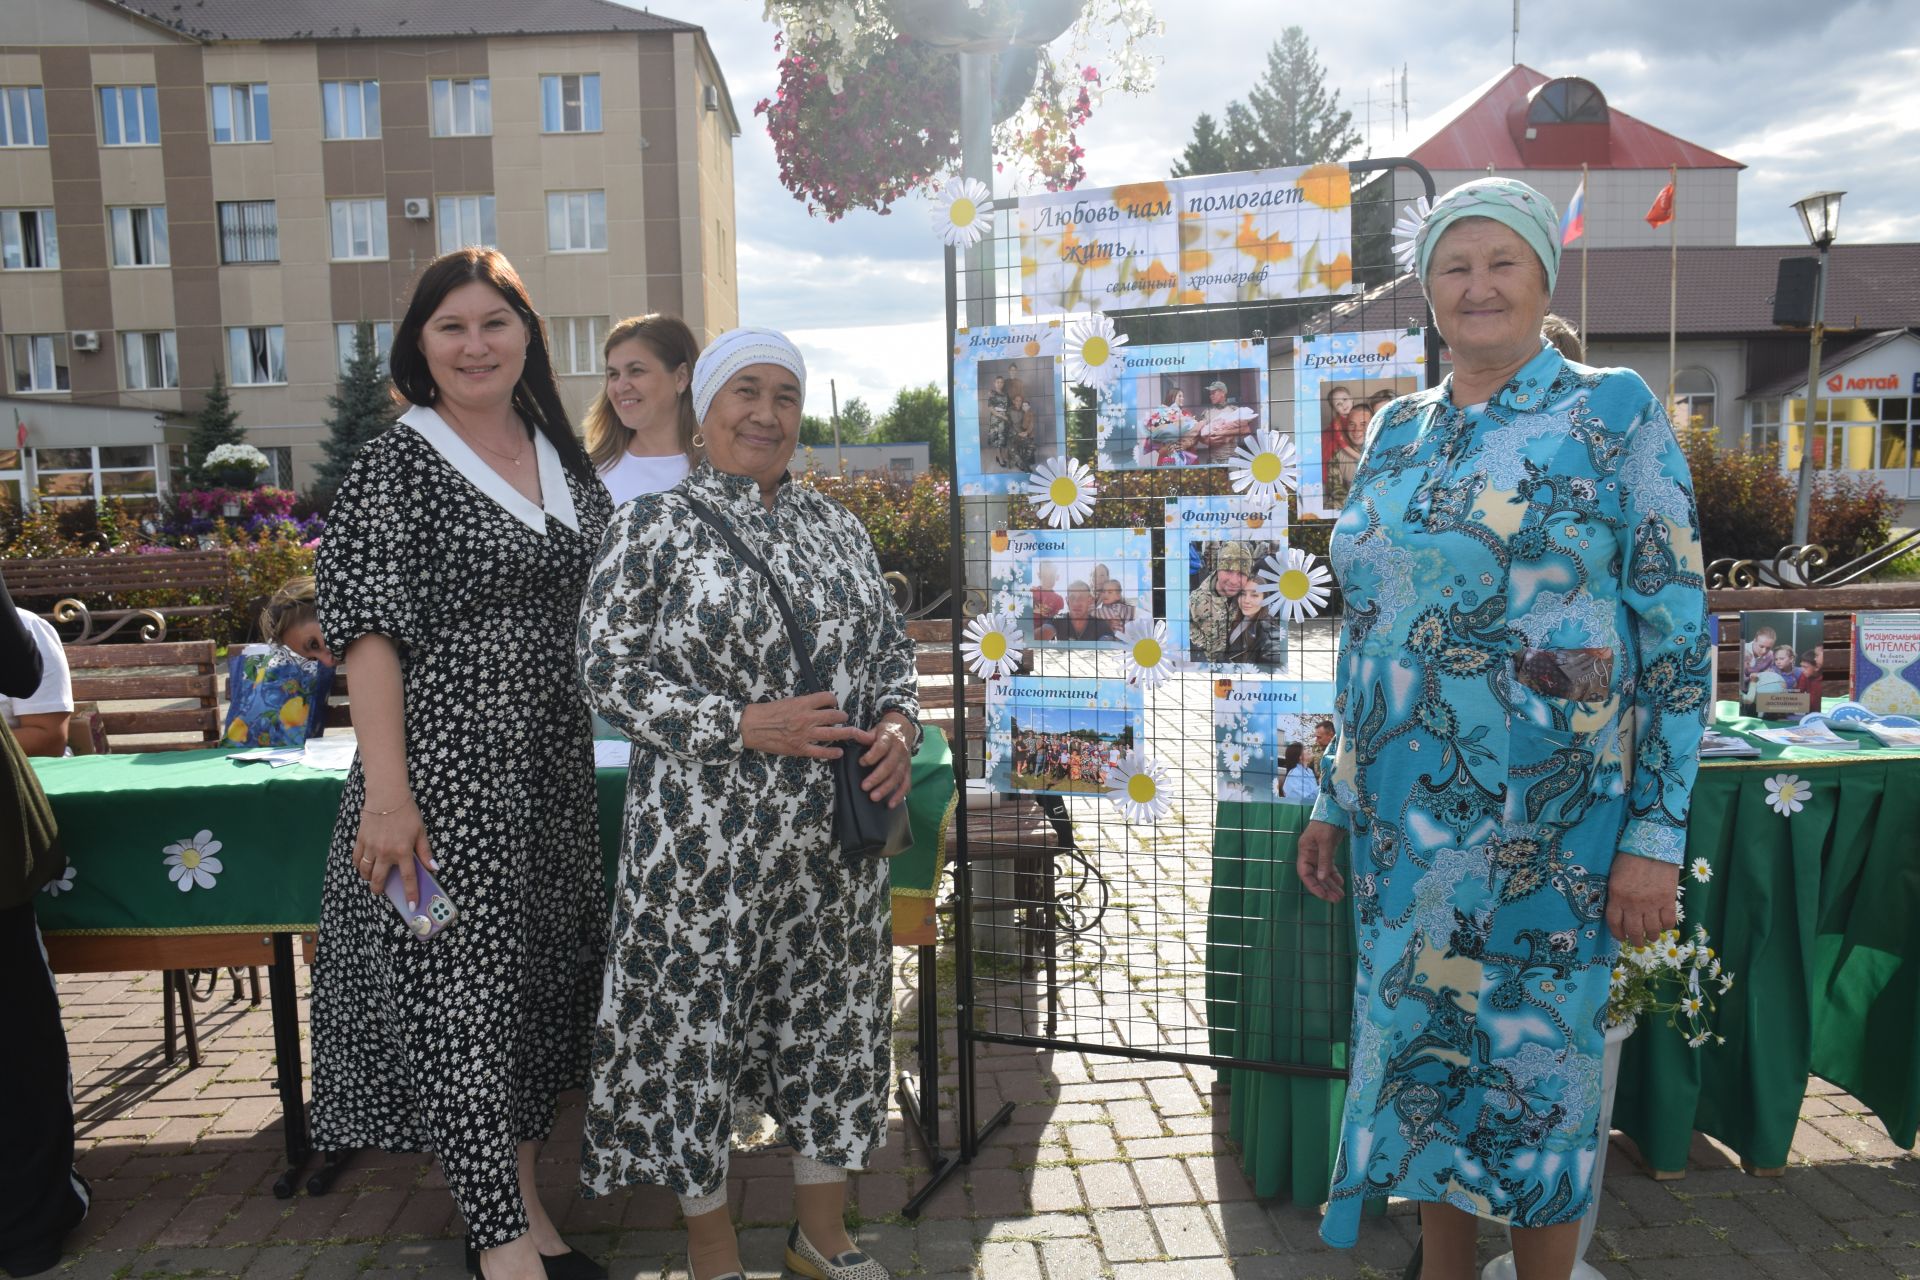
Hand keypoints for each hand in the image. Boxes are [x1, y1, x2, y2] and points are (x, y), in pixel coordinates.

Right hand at [354, 797, 434, 912]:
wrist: (387, 796)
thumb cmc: (407, 813)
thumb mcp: (421, 832)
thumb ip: (425, 852)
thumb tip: (433, 868)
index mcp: (403, 851)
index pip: (408, 878)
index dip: (411, 893)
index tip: (411, 905)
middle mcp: (385, 852)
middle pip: (379, 879)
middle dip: (379, 890)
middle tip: (380, 892)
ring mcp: (371, 847)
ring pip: (365, 871)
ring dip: (368, 878)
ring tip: (372, 879)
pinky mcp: (360, 840)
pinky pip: (357, 858)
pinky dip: (359, 865)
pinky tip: (363, 866)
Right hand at [741, 691, 859, 759]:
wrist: (751, 726)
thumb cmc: (765, 713)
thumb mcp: (786, 701)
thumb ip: (802, 704)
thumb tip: (815, 706)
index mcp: (803, 703)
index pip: (827, 698)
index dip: (833, 700)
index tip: (833, 703)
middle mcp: (807, 718)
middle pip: (835, 715)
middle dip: (842, 716)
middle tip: (843, 718)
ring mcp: (805, 734)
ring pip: (833, 733)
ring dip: (845, 733)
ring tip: (850, 733)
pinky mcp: (800, 748)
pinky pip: (821, 752)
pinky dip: (833, 753)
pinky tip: (839, 752)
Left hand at [854, 713, 915, 807]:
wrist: (904, 728)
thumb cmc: (885, 732)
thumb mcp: (875, 729)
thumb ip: (865, 735)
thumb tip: (853, 734)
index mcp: (890, 738)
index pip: (882, 747)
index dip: (872, 756)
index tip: (861, 762)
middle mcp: (899, 750)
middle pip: (889, 765)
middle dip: (877, 777)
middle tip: (864, 787)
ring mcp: (905, 761)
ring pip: (897, 776)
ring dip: (886, 788)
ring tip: (874, 797)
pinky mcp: (908, 770)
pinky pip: (906, 784)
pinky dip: (900, 795)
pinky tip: (891, 804)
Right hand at [1296, 820, 1346, 901]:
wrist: (1336, 809)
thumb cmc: (1326, 823)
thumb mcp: (1325, 841)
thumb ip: (1324, 860)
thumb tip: (1322, 878)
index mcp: (1305, 851)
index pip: (1305, 873)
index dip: (1313, 886)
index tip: (1323, 896)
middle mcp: (1310, 854)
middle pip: (1315, 876)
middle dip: (1324, 888)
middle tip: (1336, 899)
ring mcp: (1319, 853)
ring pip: (1323, 873)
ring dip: (1331, 885)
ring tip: (1340, 896)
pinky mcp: (1328, 851)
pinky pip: (1330, 867)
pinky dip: (1335, 875)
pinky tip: (1341, 883)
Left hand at [1607, 854, 1679, 947]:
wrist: (1653, 846)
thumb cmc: (1630, 857)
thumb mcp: (1615, 875)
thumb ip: (1616, 894)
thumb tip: (1619, 909)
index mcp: (1617, 896)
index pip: (1614, 922)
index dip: (1617, 933)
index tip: (1621, 937)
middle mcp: (1633, 904)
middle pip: (1634, 931)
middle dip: (1635, 940)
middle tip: (1637, 942)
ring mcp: (1652, 903)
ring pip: (1652, 930)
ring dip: (1651, 936)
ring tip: (1651, 937)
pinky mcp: (1668, 900)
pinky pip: (1669, 921)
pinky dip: (1667, 927)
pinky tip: (1665, 926)